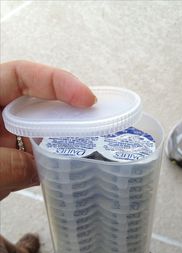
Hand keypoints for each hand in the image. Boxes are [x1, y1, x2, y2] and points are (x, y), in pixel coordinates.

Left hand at [0, 60, 95, 199]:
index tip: (86, 100)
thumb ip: (7, 166)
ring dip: (64, 140)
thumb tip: (45, 169)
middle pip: (38, 102)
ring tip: (91, 148)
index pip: (21, 76)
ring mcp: (4, 138)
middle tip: (96, 124)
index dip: (57, 82)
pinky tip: (69, 171)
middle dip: (67, 112)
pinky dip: (53, 164)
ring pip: (42, 132)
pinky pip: (38, 156)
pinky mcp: (10, 159)